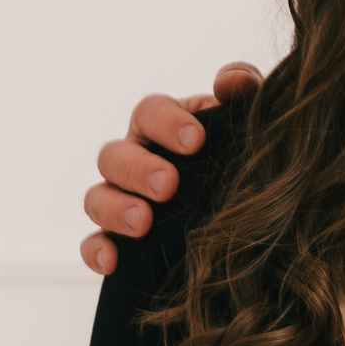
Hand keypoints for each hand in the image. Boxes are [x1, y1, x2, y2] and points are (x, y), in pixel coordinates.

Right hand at [81, 62, 260, 271]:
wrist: (252, 208)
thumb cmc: (242, 151)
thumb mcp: (247, 119)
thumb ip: (243, 90)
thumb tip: (230, 84)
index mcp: (163, 124)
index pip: (150, 111)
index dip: (166, 122)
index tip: (195, 140)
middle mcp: (134, 157)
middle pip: (114, 154)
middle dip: (138, 169)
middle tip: (168, 185)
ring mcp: (120, 198)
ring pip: (96, 197)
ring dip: (114, 209)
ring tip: (143, 222)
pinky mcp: (116, 239)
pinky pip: (92, 244)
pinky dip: (96, 251)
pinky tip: (114, 262)